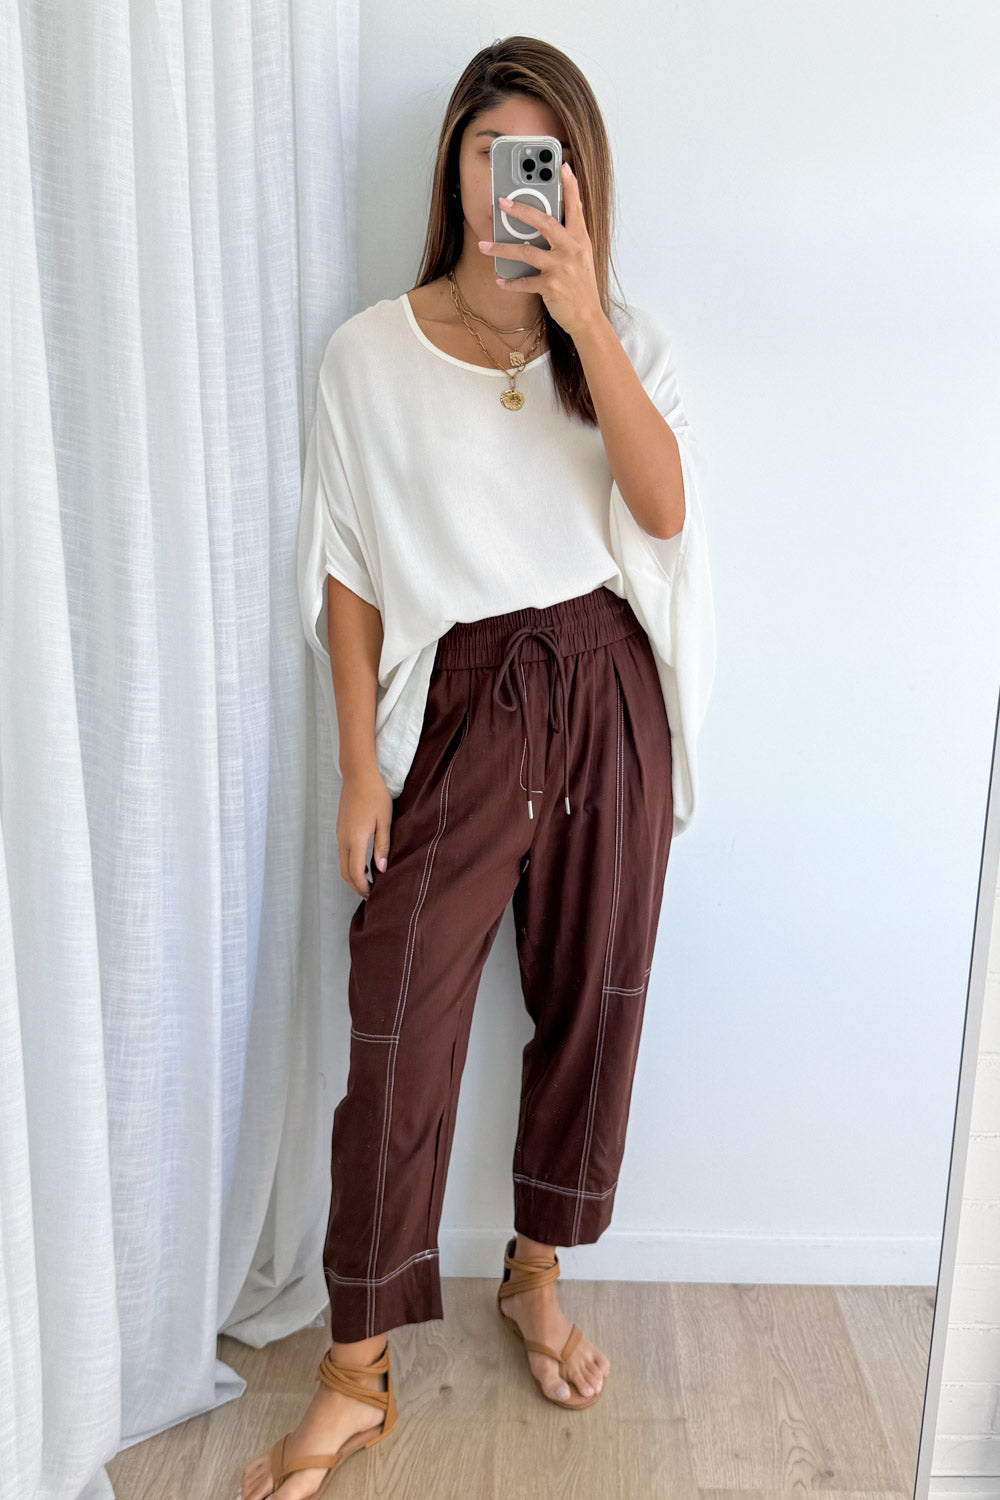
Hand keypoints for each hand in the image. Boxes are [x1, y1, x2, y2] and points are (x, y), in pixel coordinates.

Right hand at [337, 765, 392, 898]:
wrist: (358, 774)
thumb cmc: (375, 794)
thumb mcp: (385, 821)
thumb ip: (382, 846)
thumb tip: (381, 869)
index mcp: (355, 839)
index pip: (355, 873)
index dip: (363, 887)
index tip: (374, 894)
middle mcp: (343, 839)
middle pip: (345, 872)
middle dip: (356, 886)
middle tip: (370, 894)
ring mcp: (339, 834)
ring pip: (342, 863)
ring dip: (353, 876)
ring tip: (368, 882)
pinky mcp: (340, 829)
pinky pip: (342, 853)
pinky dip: (350, 864)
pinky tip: (363, 864)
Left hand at [477, 162, 604, 340]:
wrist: (588, 319)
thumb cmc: (581, 287)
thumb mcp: (581, 258)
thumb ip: (569, 238)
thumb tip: (552, 221)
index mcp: (580, 240)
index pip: (575, 207)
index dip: (570, 186)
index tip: (563, 167)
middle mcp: (572, 250)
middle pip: (544, 222)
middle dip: (521, 210)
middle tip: (502, 203)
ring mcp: (562, 268)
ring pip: (526, 252)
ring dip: (501, 249)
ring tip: (484, 246)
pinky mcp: (552, 287)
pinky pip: (524, 282)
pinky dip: (510, 282)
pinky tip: (500, 280)